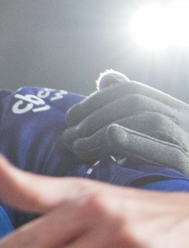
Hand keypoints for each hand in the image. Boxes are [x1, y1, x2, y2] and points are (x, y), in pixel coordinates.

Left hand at [64, 70, 188, 174]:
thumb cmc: (169, 167)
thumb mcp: (150, 136)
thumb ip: (130, 110)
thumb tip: (106, 80)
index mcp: (174, 110)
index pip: (132, 90)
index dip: (97, 100)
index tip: (72, 117)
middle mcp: (185, 119)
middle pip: (137, 101)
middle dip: (95, 114)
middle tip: (70, 133)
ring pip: (150, 120)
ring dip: (106, 129)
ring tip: (79, 146)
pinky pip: (165, 150)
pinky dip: (134, 142)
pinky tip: (107, 144)